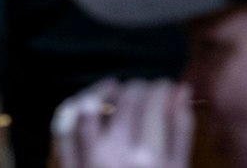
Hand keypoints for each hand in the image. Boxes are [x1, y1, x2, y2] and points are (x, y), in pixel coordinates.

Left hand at [53, 80, 193, 167]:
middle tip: (145, 89)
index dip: (160, 88)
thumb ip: (180, 132)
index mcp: (149, 157)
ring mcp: (88, 159)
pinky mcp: (70, 166)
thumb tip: (181, 92)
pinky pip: (66, 127)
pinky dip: (76, 111)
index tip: (165, 87)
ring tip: (116, 90)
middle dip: (137, 88)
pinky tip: (87, 107)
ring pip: (90, 106)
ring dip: (104, 92)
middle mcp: (116, 152)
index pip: (153, 102)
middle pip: (125, 100)